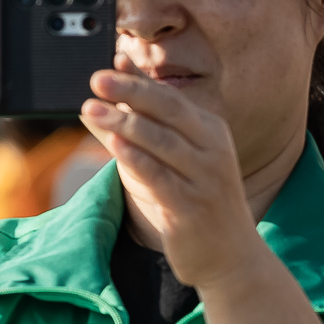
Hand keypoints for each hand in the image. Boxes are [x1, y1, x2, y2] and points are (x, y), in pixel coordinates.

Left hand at [81, 54, 266, 293]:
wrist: (231, 257)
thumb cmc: (198, 201)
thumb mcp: (178, 157)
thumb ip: (147, 120)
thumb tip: (117, 78)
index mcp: (211, 131)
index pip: (172, 98)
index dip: (139, 81)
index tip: (109, 66)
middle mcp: (213, 150)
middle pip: (169, 111)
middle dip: (132, 93)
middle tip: (98, 80)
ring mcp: (205, 180)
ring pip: (162, 142)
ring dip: (124, 123)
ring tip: (91, 108)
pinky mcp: (191, 209)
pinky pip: (160, 178)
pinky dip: (137, 159)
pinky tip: (113, 145)